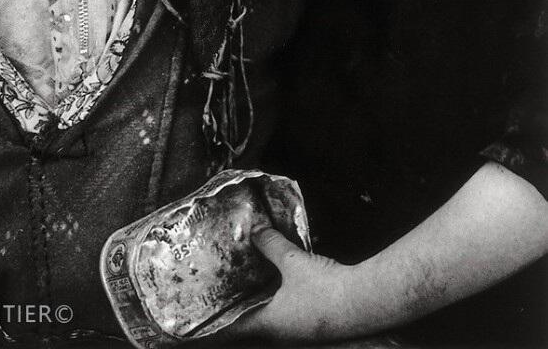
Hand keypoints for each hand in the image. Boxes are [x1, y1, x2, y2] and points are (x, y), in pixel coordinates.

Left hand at [225, 225, 356, 342]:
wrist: (363, 302)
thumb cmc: (324, 290)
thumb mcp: (292, 262)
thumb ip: (271, 245)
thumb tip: (254, 230)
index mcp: (267, 323)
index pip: (230, 328)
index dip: (213, 321)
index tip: (198, 315)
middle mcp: (278, 331)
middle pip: (247, 322)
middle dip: (233, 307)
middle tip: (218, 290)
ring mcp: (295, 328)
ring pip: (266, 316)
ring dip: (255, 301)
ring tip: (242, 281)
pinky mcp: (309, 320)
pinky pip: (283, 310)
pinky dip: (274, 297)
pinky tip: (276, 280)